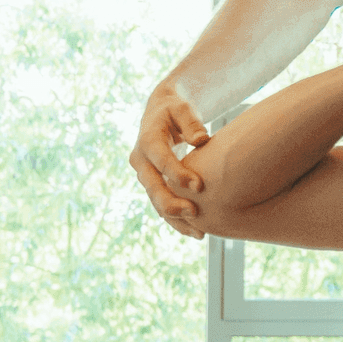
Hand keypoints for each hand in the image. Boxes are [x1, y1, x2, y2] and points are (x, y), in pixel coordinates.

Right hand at [131, 87, 212, 237]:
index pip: (160, 159)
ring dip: (175, 219)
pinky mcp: (154, 184)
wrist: (161, 113)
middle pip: (153, 186)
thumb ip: (191, 121)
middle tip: (195, 213)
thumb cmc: (176, 109)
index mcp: (147, 140)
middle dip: (172, 202)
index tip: (199, 186)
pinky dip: (177, 221)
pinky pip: (162, 206)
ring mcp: (146, 175)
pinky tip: (197, 233)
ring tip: (200, 233)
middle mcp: (141, 160)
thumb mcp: (182, 108)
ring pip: (156, 202)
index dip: (177, 174)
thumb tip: (201, 140)